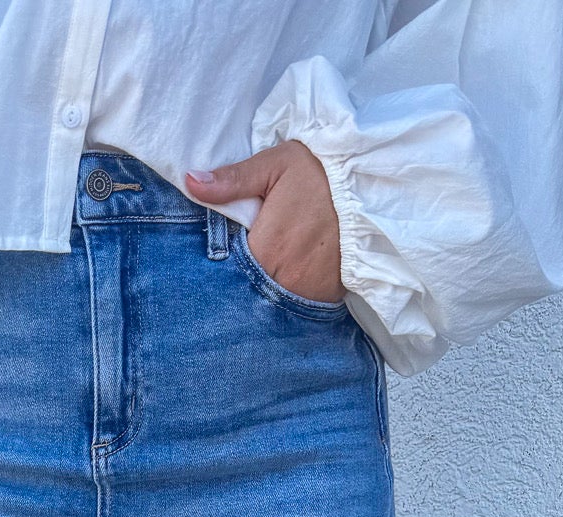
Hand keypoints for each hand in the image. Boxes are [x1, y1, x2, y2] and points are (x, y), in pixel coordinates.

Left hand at [185, 142, 341, 303]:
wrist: (371, 186)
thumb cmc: (320, 171)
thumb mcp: (275, 165)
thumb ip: (232, 180)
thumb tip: (191, 182)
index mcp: (267, 249)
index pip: (229, 271)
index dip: (223, 265)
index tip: (223, 254)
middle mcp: (286, 280)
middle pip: (249, 291)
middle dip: (241, 280)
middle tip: (244, 262)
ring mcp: (308, 293)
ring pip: (273, 302)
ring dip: (265, 291)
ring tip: (268, 268)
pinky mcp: (328, 298)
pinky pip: (299, 305)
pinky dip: (291, 295)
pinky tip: (289, 276)